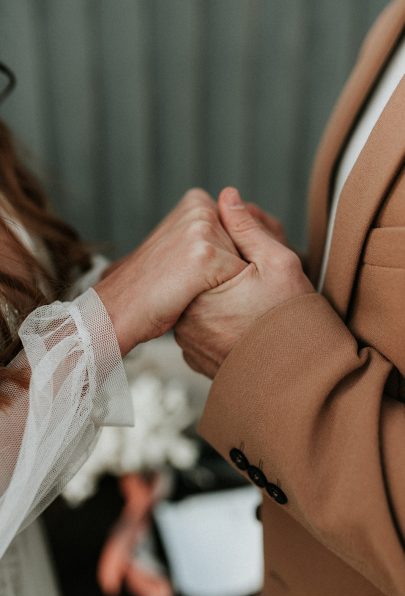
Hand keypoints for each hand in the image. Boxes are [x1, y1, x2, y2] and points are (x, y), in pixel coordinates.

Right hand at [95, 189, 246, 354]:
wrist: (118, 309)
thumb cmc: (150, 285)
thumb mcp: (181, 248)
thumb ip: (209, 233)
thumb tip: (236, 216)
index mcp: (196, 201)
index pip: (241, 233)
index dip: (226, 262)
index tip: (193, 273)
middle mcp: (201, 206)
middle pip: (246, 246)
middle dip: (231, 271)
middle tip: (191, 284)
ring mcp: (203, 227)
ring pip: (247, 263)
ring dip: (232, 284)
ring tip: (192, 290)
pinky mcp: (207, 254)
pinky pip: (241, 279)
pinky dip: (229, 297)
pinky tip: (197, 298)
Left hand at [175, 187, 313, 377]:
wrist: (299, 382)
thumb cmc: (293, 323)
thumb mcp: (278, 263)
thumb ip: (248, 227)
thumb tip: (227, 196)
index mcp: (199, 289)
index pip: (207, 246)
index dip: (239, 243)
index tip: (263, 255)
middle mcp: (184, 316)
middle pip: (202, 274)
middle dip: (232, 267)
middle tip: (264, 281)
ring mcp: (187, 340)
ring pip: (202, 299)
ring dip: (225, 293)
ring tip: (258, 304)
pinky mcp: (195, 356)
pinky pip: (203, 325)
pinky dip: (220, 319)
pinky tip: (247, 323)